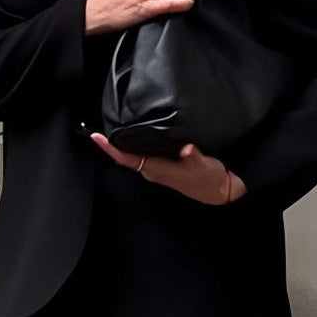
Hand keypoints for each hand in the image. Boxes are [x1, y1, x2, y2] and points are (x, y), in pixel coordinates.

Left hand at [89, 134, 246, 204]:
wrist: (219, 190)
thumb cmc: (209, 179)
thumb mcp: (203, 166)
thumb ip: (195, 157)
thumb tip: (187, 149)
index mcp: (156, 169)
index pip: (127, 158)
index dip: (111, 148)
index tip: (97, 137)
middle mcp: (152, 169)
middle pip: (125, 156)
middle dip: (111, 143)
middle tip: (99, 125)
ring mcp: (157, 168)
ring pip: (133, 154)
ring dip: (122, 143)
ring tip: (113, 126)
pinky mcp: (163, 165)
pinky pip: (142, 153)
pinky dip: (134, 143)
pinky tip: (135, 132)